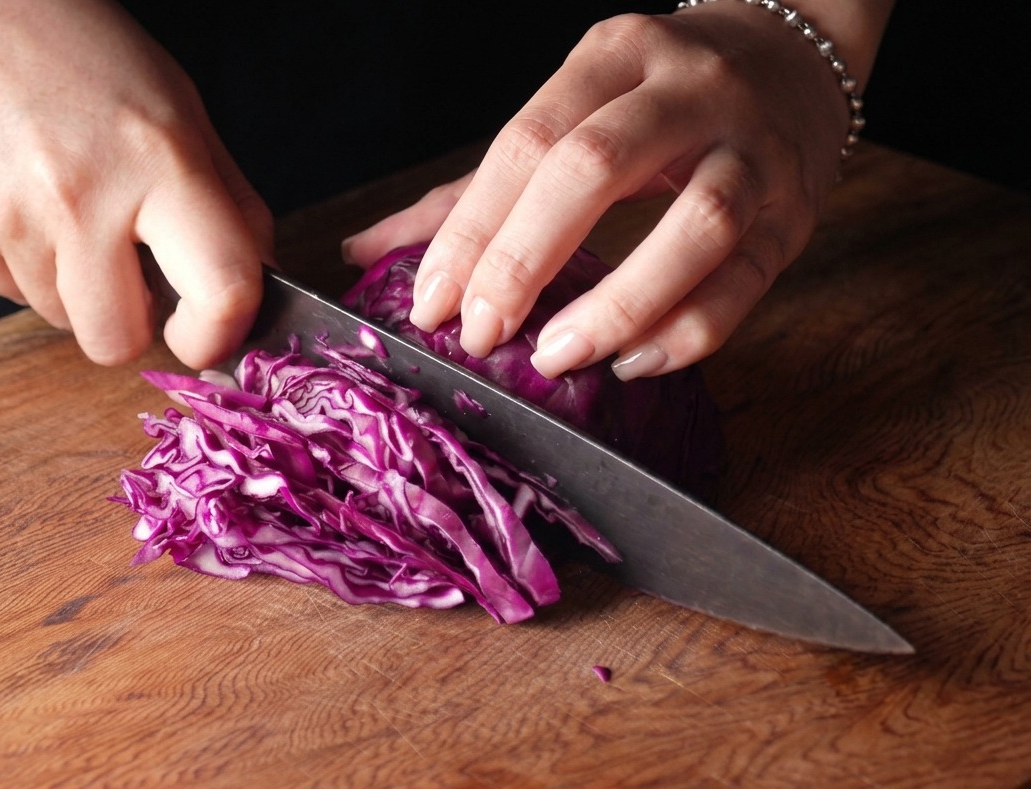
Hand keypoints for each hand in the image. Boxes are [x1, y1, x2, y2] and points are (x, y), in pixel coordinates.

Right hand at [0, 0, 270, 367]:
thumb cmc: (86, 58)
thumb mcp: (185, 116)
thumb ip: (232, 210)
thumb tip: (261, 292)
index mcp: (160, 163)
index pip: (221, 292)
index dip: (219, 336)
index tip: (210, 336)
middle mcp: (80, 198)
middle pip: (117, 343)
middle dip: (131, 323)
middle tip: (132, 272)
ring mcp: (8, 219)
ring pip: (63, 321)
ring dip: (77, 287)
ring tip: (70, 209)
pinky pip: (12, 295)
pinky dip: (30, 265)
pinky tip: (28, 202)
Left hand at [344, 2, 877, 380]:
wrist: (794, 58)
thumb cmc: (658, 99)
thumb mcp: (572, 112)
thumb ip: (473, 186)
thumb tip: (362, 250)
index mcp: (613, 56)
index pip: (528, 140)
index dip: (473, 227)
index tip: (430, 304)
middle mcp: (686, 90)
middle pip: (596, 167)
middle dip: (525, 258)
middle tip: (480, 335)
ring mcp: (752, 150)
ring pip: (695, 223)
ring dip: (618, 301)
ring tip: (557, 359)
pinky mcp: (795, 213)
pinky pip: (748, 278)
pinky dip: (690, 329)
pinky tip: (634, 363)